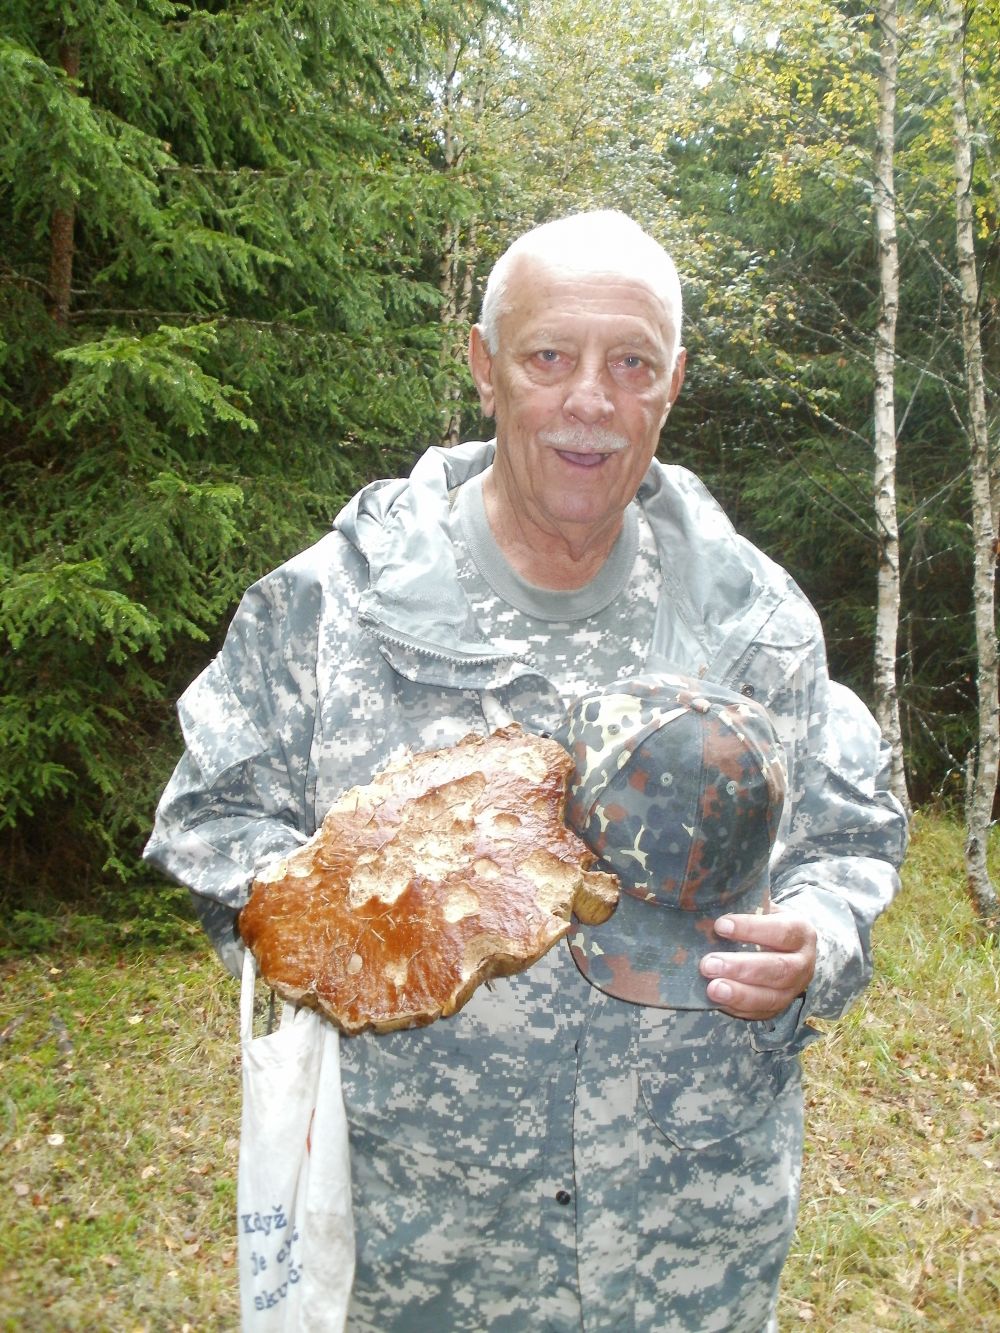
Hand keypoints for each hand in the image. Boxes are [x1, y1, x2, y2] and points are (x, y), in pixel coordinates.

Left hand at [698, 909, 816, 1020]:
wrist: (790, 948)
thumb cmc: (768, 922)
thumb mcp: (765, 908)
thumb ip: (745, 905)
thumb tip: (709, 901)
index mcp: (800, 932)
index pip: (781, 931)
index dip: (751, 929)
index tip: (720, 925)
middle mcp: (803, 963)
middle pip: (777, 969)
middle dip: (741, 967)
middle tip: (708, 964)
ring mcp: (793, 989)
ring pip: (770, 996)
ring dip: (739, 994)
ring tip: (712, 988)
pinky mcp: (779, 1007)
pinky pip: (760, 1012)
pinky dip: (737, 1008)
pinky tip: (716, 1001)